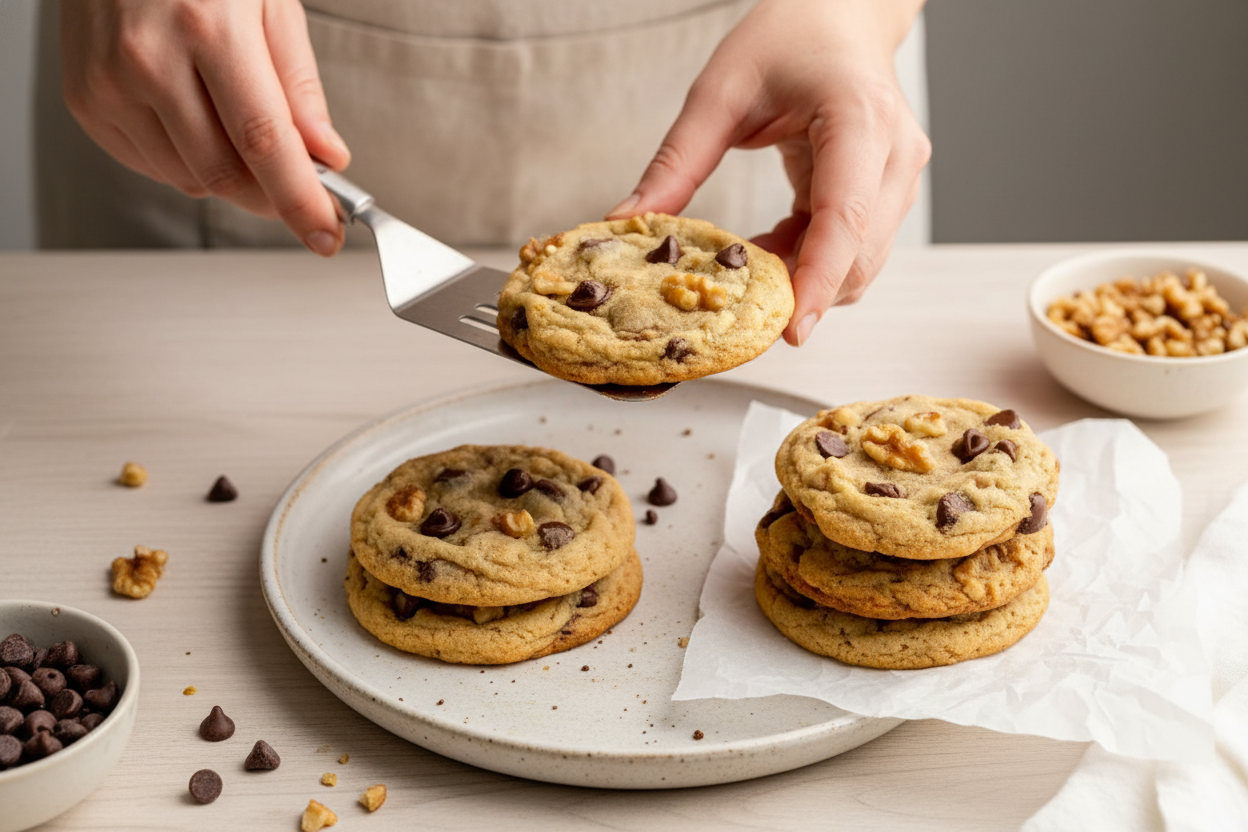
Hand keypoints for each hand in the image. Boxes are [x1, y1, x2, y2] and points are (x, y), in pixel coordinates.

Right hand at [60, 0, 349, 255]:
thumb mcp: (272, 4)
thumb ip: (300, 87)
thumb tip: (326, 158)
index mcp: (207, 27)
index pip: (263, 142)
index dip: (300, 200)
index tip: (325, 236)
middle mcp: (148, 58)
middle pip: (224, 173)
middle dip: (272, 196)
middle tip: (303, 190)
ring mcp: (108, 83)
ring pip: (190, 178)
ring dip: (230, 175)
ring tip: (237, 122)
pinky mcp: (85, 100)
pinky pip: (153, 166)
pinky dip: (187, 160)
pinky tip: (195, 117)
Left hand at [607, 0, 929, 344]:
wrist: (840, 13)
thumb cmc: (788, 36)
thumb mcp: (719, 91)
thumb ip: (676, 163)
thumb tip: (628, 221)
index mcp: (858, 119)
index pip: (844, 218)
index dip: (817, 281)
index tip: (790, 329)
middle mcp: (894, 154)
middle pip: (859, 255)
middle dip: (802, 292)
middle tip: (737, 310)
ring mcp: (899, 175)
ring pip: (862, 262)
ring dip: (805, 279)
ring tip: (748, 268)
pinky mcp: (889, 191)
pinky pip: (854, 250)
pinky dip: (810, 262)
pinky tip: (768, 250)